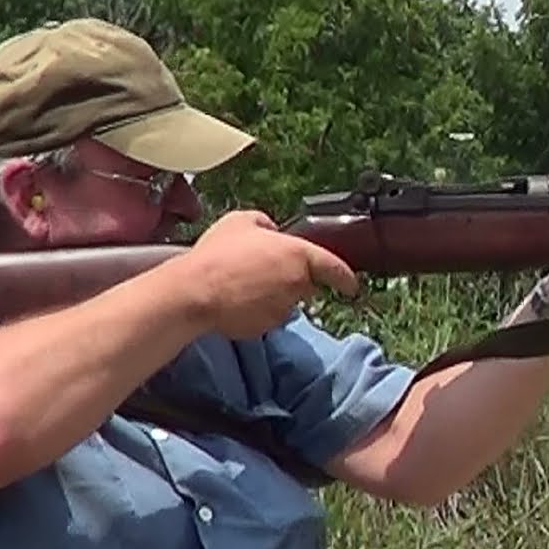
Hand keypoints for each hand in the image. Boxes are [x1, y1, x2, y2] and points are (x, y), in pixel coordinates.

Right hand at [177, 210, 360, 338]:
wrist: (196, 291)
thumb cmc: (219, 253)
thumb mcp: (241, 221)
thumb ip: (264, 223)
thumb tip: (272, 230)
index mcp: (299, 254)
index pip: (335, 268)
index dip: (345, 277)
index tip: (351, 285)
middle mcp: (298, 284)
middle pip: (306, 284)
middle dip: (293, 280)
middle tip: (263, 271)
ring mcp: (283, 308)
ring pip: (286, 302)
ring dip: (274, 295)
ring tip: (244, 283)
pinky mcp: (267, 327)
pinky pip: (268, 317)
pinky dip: (258, 310)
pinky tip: (237, 299)